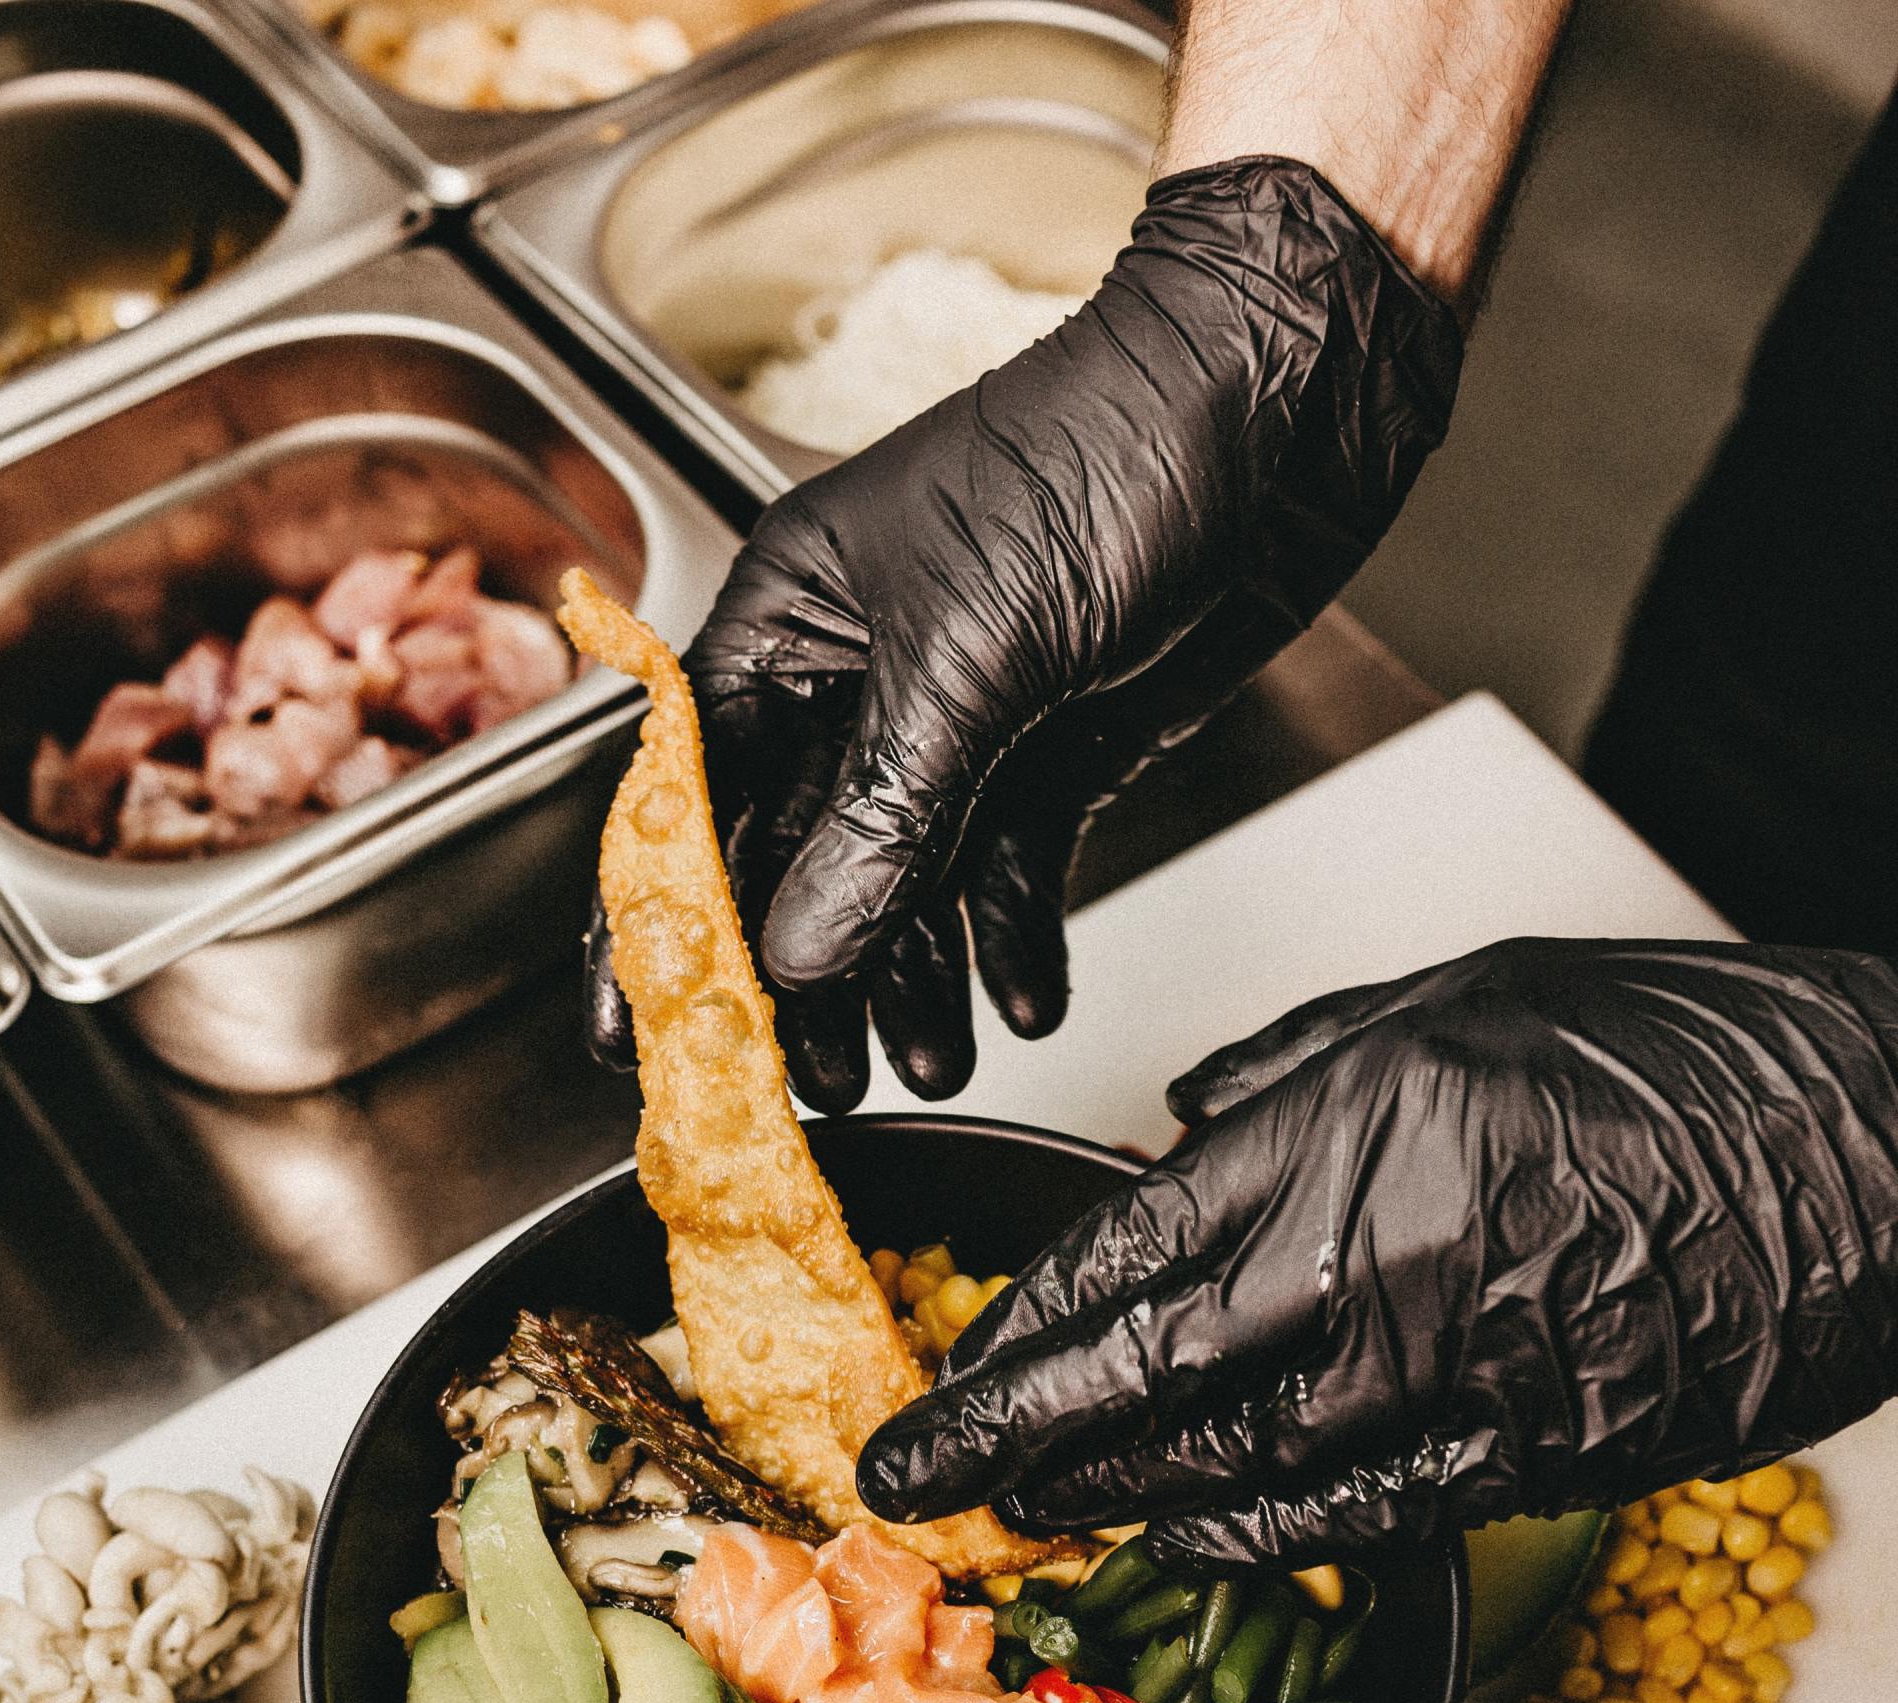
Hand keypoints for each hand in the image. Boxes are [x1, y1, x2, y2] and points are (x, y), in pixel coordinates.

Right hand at [631, 156, 1458, 1113]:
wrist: (1281, 400)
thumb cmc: (1110, 451)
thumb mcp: (973, 653)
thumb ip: (883, 815)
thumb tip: (800, 949)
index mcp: (793, 618)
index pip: (690, 791)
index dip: (662, 920)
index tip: (638, 1031)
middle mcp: (860, 677)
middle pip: (795, 863)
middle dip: (806, 979)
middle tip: (814, 1084)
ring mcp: (957, 721)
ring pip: (903, 885)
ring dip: (914, 981)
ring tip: (934, 1064)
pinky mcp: (1050, 752)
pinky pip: (1009, 872)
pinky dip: (1015, 941)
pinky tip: (1026, 1004)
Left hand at [857, 939, 1897, 1556]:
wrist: (1884, 1146)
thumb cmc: (1688, 1051)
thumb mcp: (1460, 998)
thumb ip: (1296, 1071)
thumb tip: (1181, 1124)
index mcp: (1339, 1133)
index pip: (1118, 1259)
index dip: (1011, 1338)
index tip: (938, 1382)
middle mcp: (1369, 1268)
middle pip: (1134, 1385)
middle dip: (1006, 1447)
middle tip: (910, 1488)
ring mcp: (1448, 1378)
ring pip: (1226, 1469)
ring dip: (1113, 1500)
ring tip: (1032, 1515)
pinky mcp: (1529, 1456)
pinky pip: (1352, 1515)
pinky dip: (1255, 1533)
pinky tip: (1189, 1538)